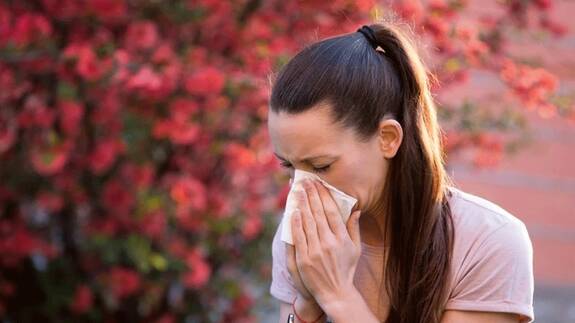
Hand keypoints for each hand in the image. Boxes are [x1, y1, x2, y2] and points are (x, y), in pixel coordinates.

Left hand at [290, 178, 361, 306]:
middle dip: (311, 195)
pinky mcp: (304, 260)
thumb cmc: (346, 269)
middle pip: (318, 213)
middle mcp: (329, 243)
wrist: (335, 293)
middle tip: (306, 182)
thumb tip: (356, 210)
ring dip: (302, 205)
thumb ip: (354, 228)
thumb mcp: (355, 249)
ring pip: (307, 223)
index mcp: (342, 238)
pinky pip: (298, 237)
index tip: (319, 184)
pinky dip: (295, 224)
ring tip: (298, 191)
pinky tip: (293, 212)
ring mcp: (315, 251)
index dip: (324, 196)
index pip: (331, 211)